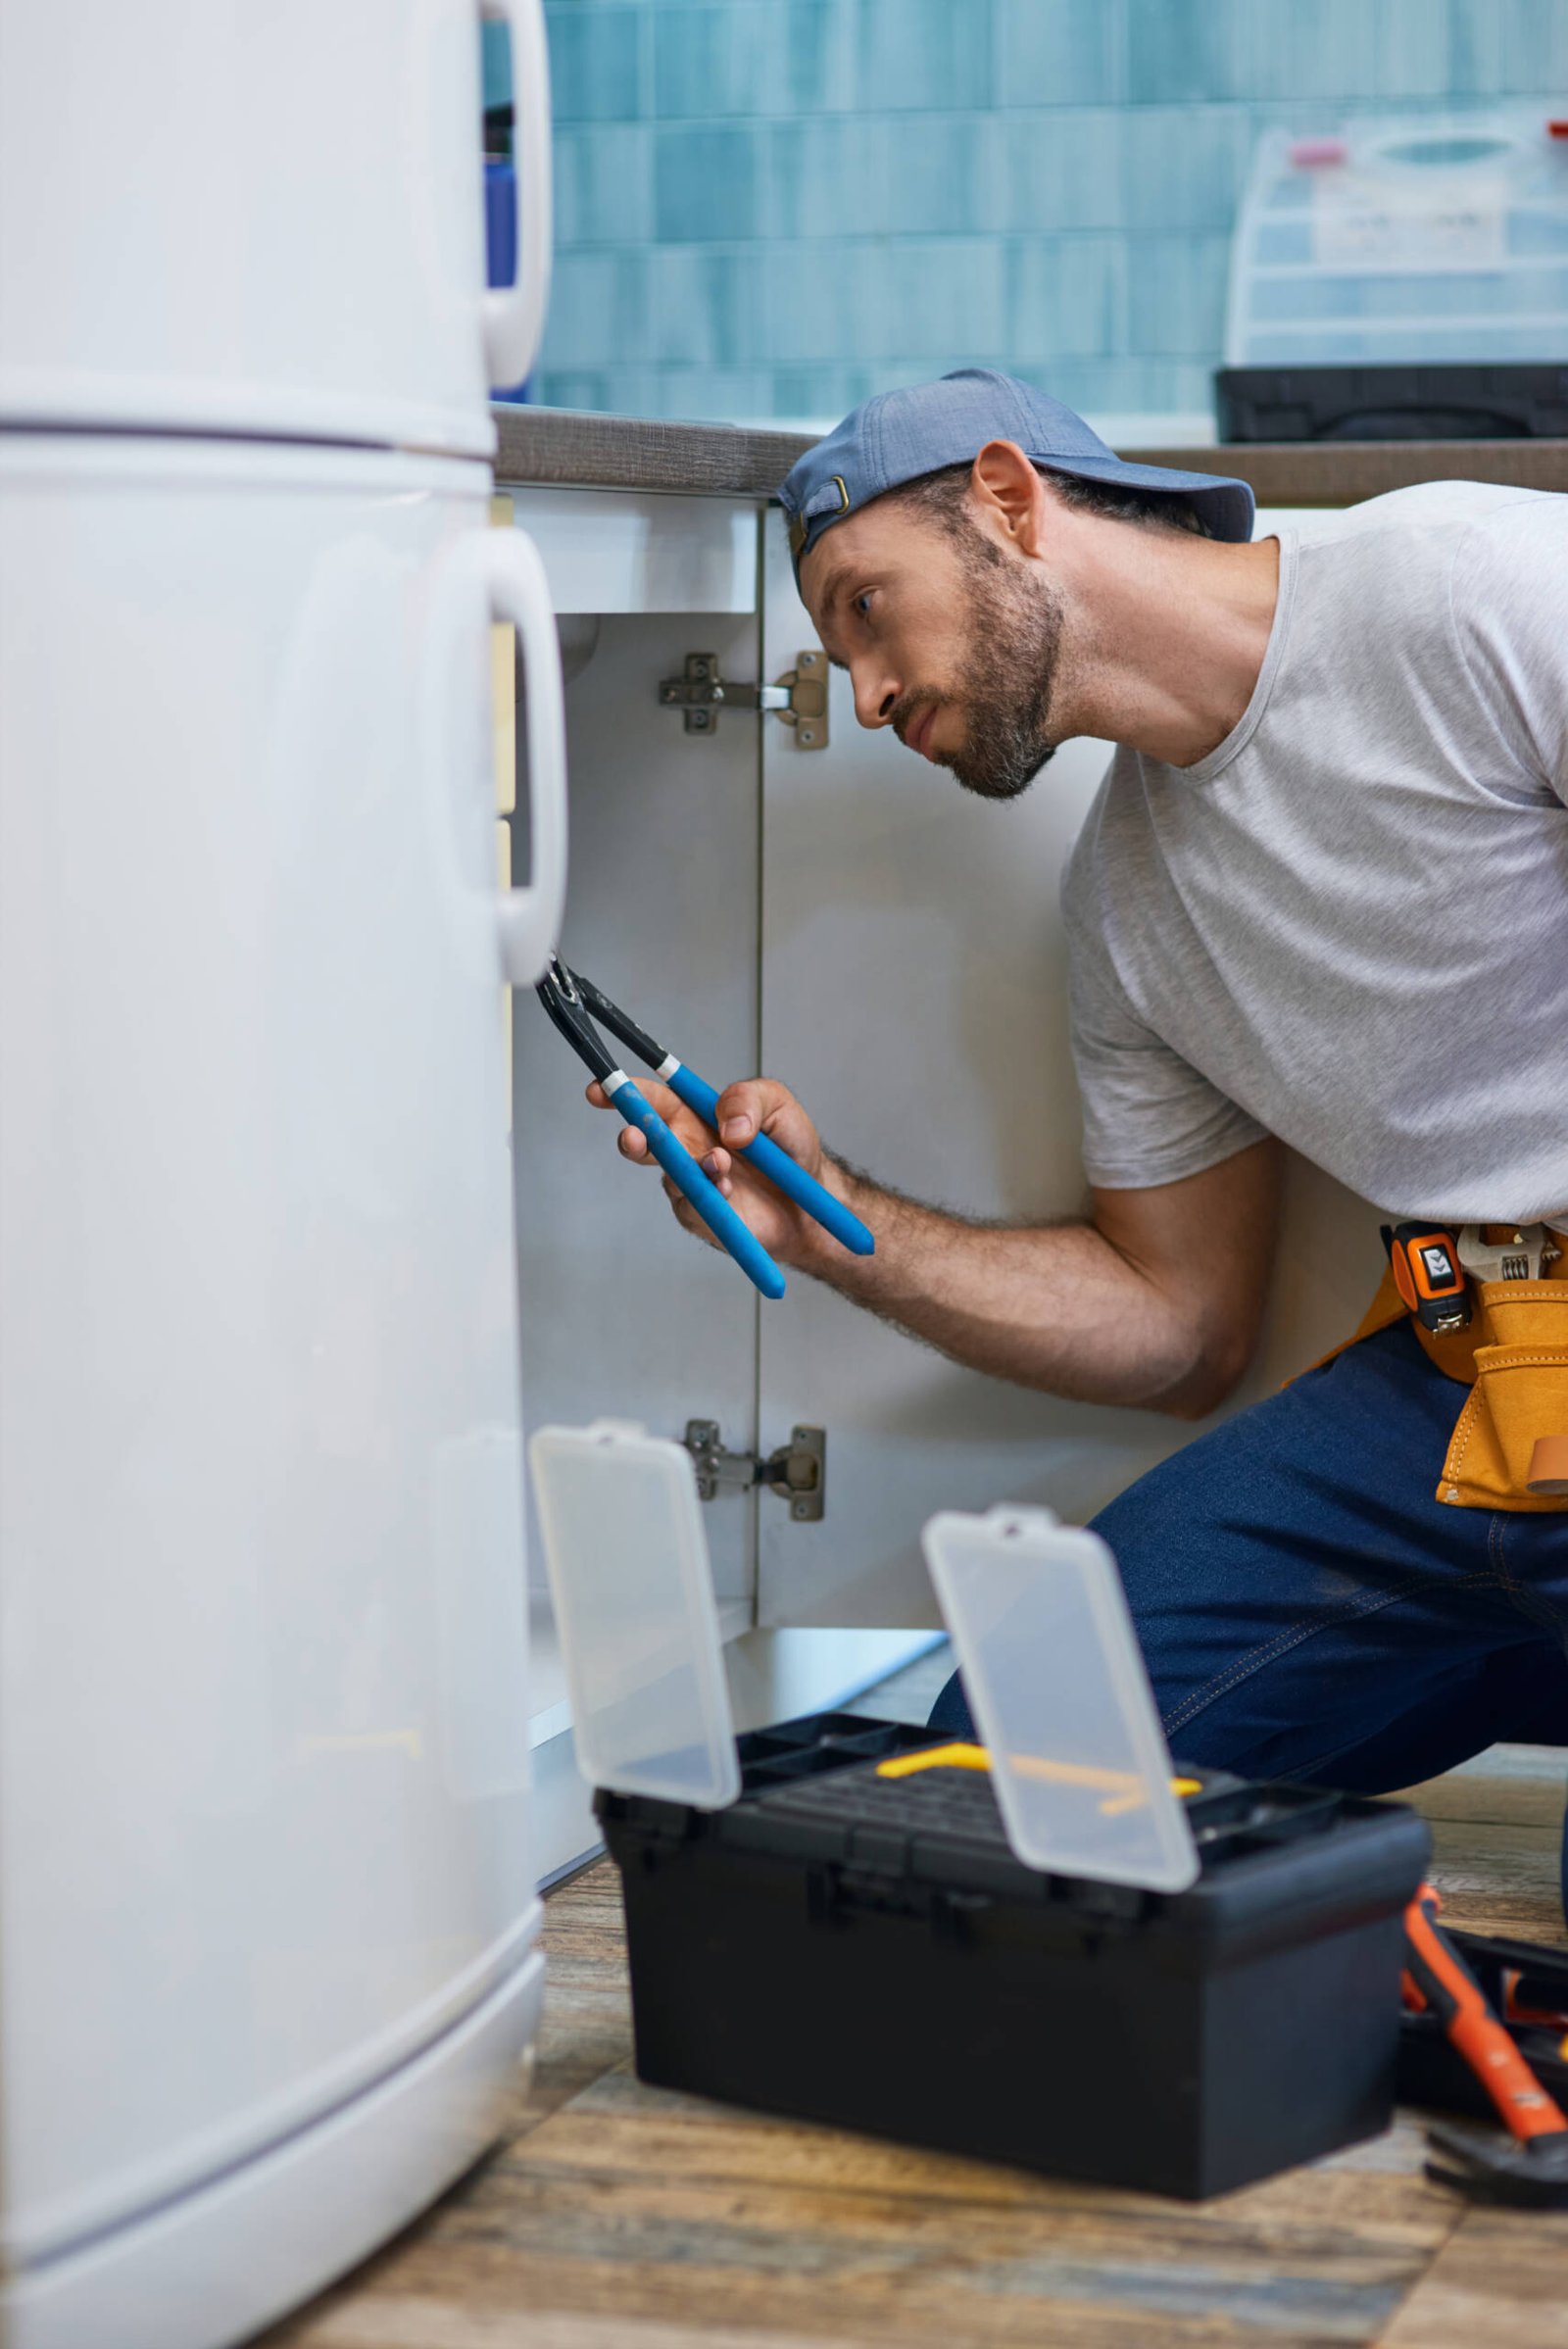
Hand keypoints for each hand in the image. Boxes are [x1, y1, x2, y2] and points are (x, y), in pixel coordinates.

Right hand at [586, 1074, 832, 1268]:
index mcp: (695, 1114)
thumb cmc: (790, 1148)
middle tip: (635, 1137)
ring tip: (720, 1162)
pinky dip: (708, 1194)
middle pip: (644, 1140)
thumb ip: (749, 1099)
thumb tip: (726, 1125)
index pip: (653, 1098)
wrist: (813, 1200)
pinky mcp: (702, 1215)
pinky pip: (691, 1205)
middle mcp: (685, 1147)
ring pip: (669, 1174)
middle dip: (631, 1137)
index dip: (624, 1092)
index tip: (602, 1090)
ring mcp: (690, 1182)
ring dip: (690, 1167)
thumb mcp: (778, 1105)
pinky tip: (728, 1188)